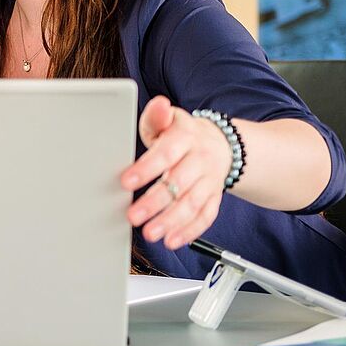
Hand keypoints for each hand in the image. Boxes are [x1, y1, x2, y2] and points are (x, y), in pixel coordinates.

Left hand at [120, 95, 234, 249]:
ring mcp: (210, 180)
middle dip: (155, 202)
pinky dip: (191, 231)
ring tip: (151, 234)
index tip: (126, 182)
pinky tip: (172, 240)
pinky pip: (207, 216)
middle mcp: (201, 159)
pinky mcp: (215, 197)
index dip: (147, 168)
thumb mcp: (168, 120)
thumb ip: (157, 116)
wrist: (220, 143)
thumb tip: (158, 105)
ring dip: (172, 221)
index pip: (166, 153)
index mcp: (186, 137)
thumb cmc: (180, 133)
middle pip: (179, 183)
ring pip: (193, 203)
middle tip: (133, 216)